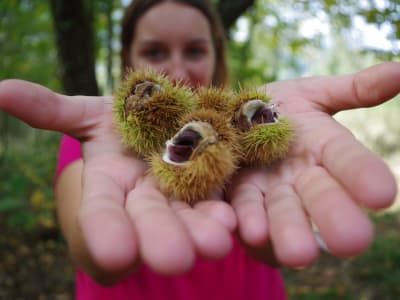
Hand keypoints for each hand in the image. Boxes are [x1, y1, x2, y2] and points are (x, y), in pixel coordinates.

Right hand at [0, 80, 236, 283]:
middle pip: (149, 221)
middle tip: (174, 260)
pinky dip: (224, 215)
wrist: (163, 123)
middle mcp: (143, 198)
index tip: (114, 254)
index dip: (105, 231)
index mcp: (109, 184)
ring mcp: (179, 197)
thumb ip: (52, 110)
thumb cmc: (122, 120)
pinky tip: (233, 222)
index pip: (102, 212)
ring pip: (187, 218)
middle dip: (160, 238)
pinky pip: (217, 203)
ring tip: (217, 243)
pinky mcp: (210, 190)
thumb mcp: (90, 114)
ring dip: (201, 233)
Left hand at [229, 62, 398, 266]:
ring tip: (296, 254)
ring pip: (280, 213)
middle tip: (350, 242)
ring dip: (287, 231)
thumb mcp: (311, 94)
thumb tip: (399, 70)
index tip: (382, 194)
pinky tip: (250, 233)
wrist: (228, 118)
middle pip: (319, 198)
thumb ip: (353, 89)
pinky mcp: (235, 200)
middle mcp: (301, 178)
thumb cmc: (275, 107)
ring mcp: (268, 192)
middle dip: (332, 216)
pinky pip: (242, 213)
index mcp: (325, 150)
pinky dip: (247, 223)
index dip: (363, 176)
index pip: (349, 163)